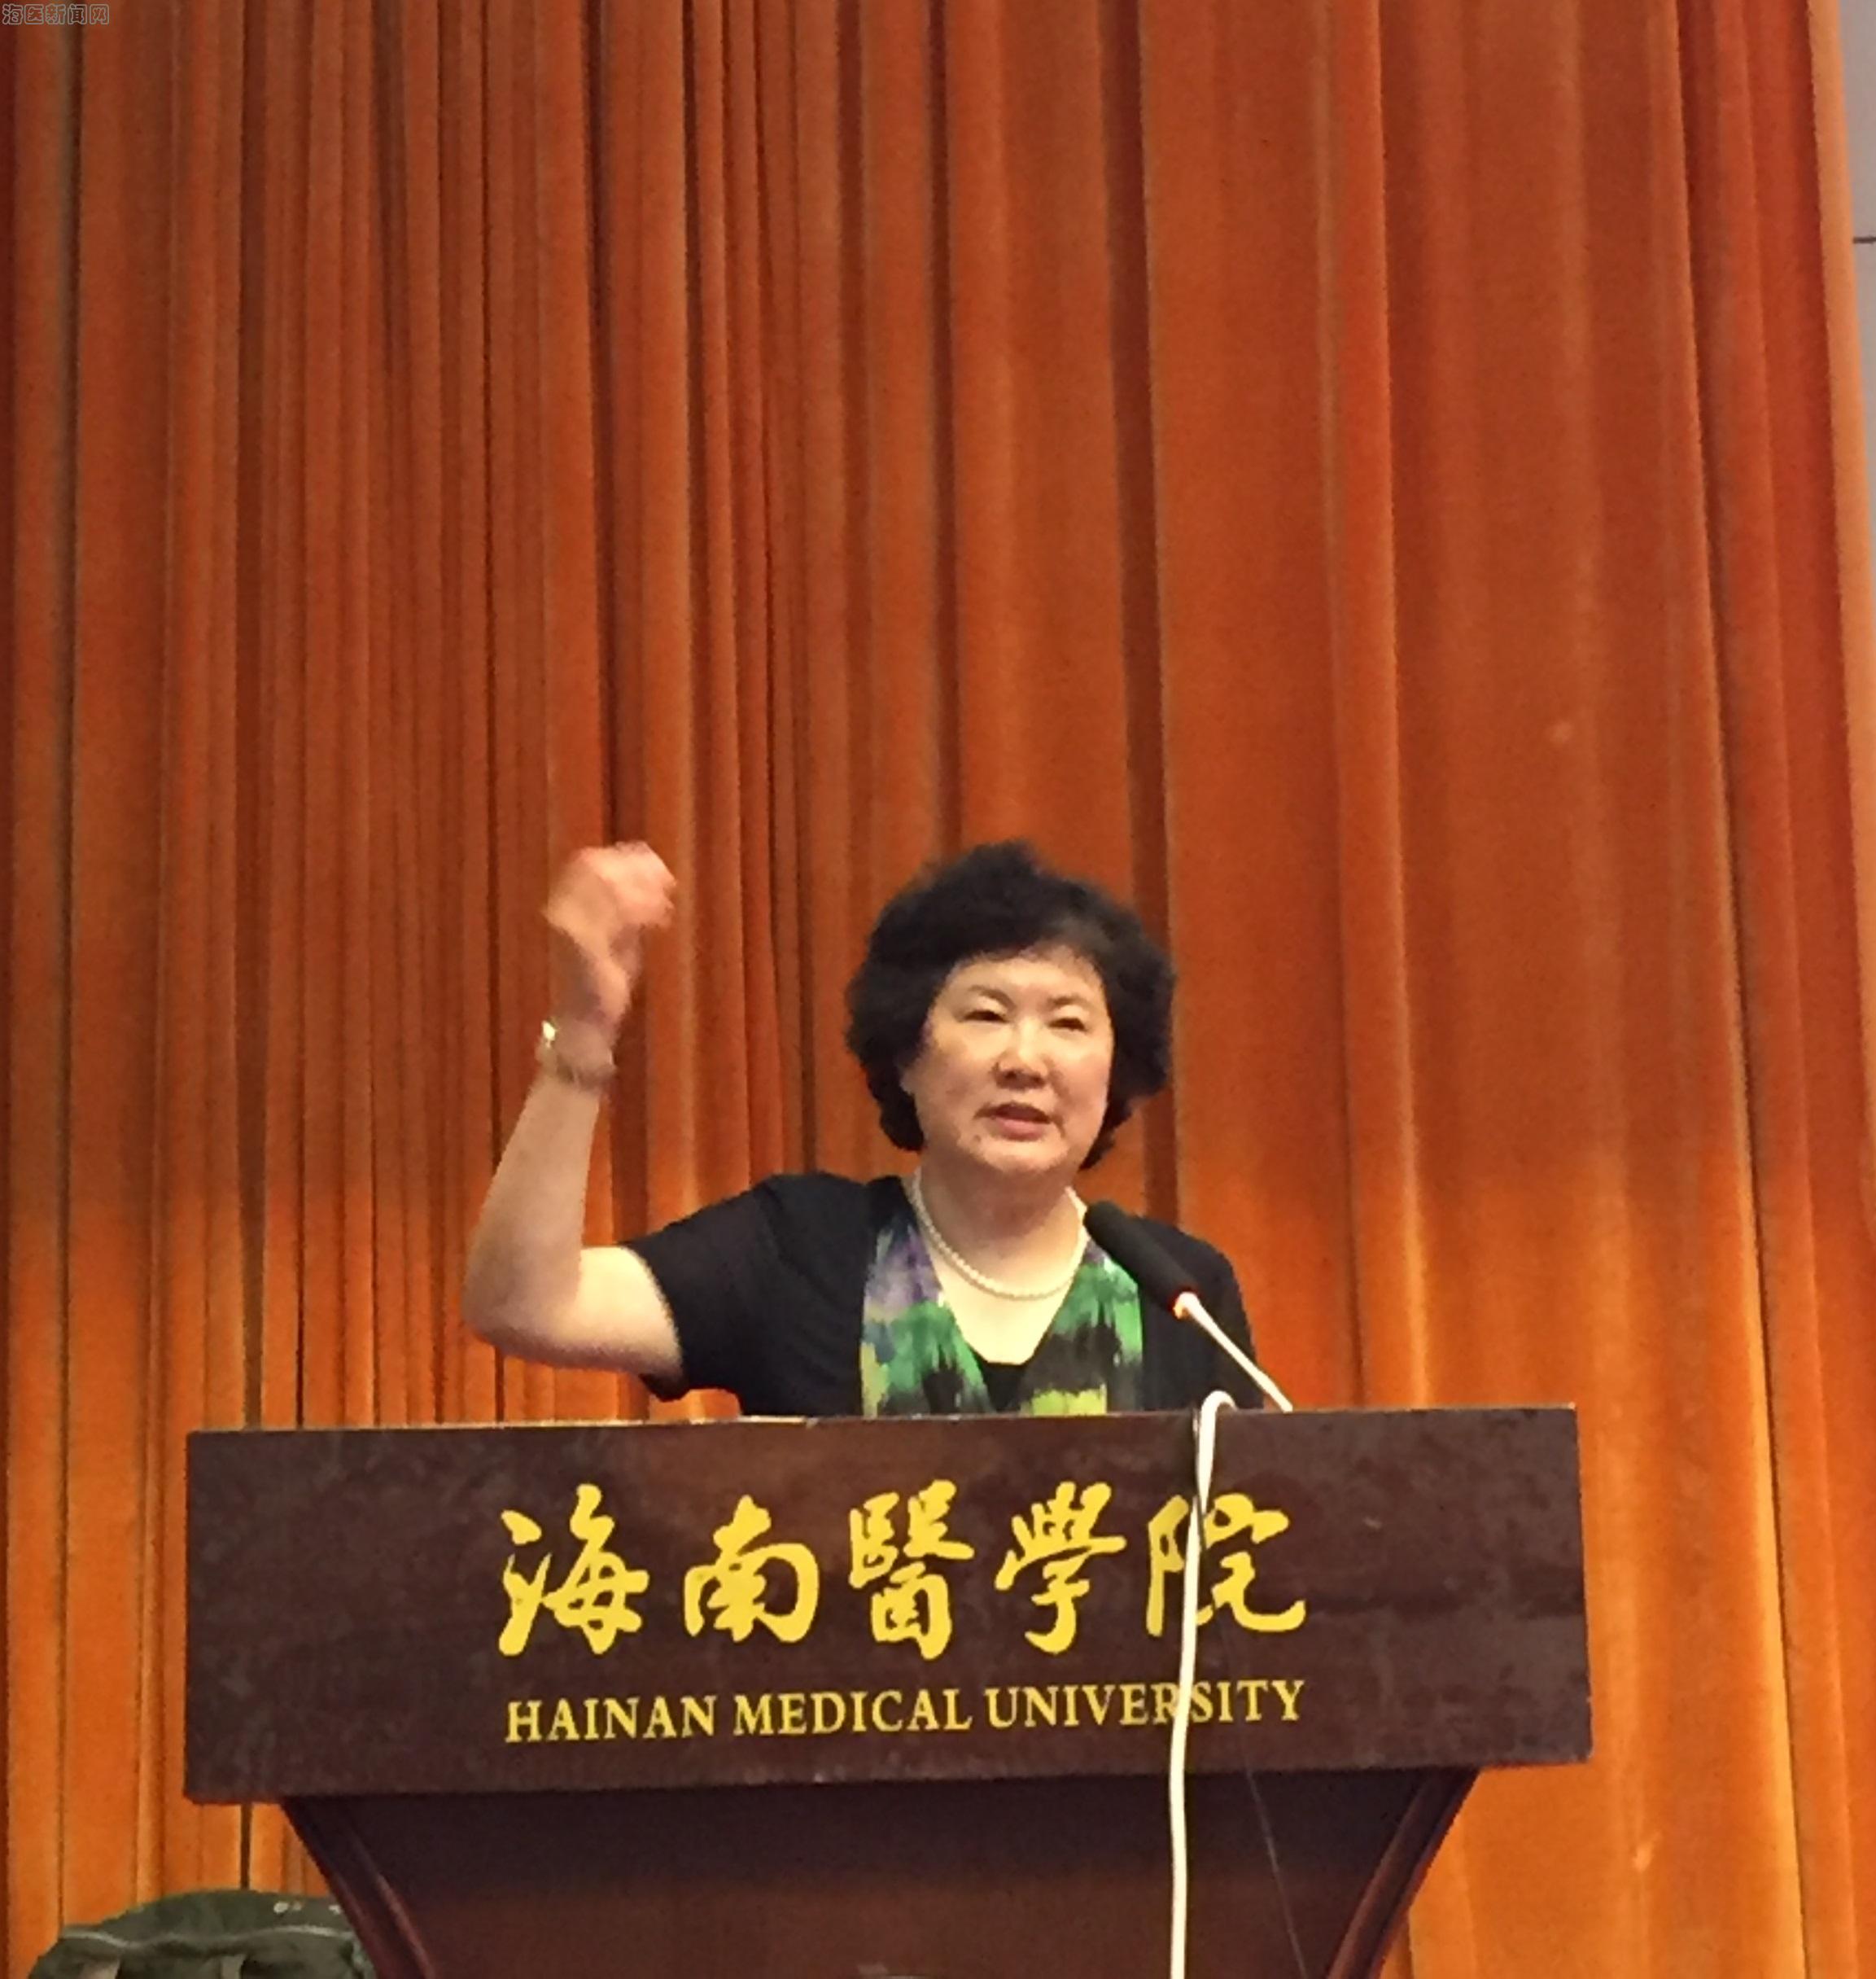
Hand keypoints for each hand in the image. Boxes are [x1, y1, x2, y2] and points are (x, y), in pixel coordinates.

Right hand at [543, 843, 675, 1044]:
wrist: (585, 1025)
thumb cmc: (600, 982)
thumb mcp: (615, 936)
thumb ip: (626, 907)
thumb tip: (650, 876)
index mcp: (564, 906)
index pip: (590, 862)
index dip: (626, 858)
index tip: (657, 868)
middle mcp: (559, 911)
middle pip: (595, 867)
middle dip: (635, 870)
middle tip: (665, 883)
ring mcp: (567, 927)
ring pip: (606, 886)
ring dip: (640, 889)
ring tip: (663, 904)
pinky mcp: (582, 945)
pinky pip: (614, 913)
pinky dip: (642, 909)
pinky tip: (659, 919)